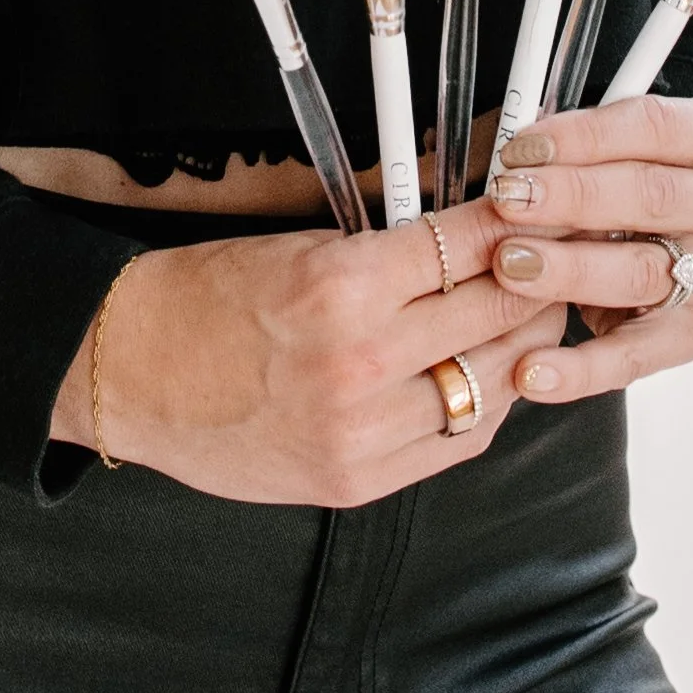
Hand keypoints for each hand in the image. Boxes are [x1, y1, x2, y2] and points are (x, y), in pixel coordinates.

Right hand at [51, 201, 562, 504]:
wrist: (132, 372)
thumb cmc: (207, 296)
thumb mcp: (300, 246)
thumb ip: (390, 250)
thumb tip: (474, 238)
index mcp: (340, 286)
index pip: (465, 247)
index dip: (514, 225)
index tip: (538, 211)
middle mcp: (358, 363)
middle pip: (492, 315)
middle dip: (537, 282)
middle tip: (561, 260)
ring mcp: (361, 432)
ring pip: (491, 385)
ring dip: (524, 347)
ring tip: (537, 317)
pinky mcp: (356, 481)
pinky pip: (459, 442)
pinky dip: (489, 404)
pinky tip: (496, 374)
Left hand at [482, 90, 692, 404]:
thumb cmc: (646, 170)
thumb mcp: (634, 140)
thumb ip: (588, 146)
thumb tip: (515, 163)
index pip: (656, 127)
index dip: (584, 137)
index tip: (522, 149)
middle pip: (654, 197)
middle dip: (572, 198)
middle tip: (508, 201)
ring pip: (644, 274)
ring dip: (569, 271)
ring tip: (509, 267)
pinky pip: (638, 356)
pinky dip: (581, 368)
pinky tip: (533, 371)